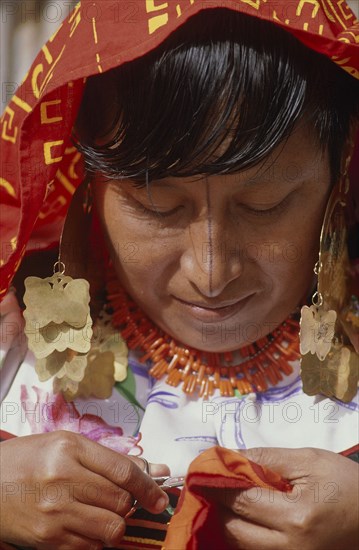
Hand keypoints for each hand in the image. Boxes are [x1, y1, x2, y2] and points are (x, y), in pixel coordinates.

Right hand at [0, 431, 169, 548]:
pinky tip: (85, 525)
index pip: (123, 470)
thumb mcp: (66, 446)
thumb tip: (156, 470)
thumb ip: (111, 458)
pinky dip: (96, 539)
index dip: (148, 486)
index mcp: (70, 447)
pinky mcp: (47, 539)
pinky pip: (90, 546)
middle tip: (125, 502)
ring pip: (111, 528)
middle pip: (120, 501)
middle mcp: (63, 477)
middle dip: (131, 505)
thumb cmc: (27, 460)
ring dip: (116, 524)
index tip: (160, 497)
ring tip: (104, 514)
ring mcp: (54, 511)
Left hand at [213, 447, 358, 549]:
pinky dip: (243, 534)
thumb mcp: (309, 460)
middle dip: (217, 504)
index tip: (201, 468)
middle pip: (233, 530)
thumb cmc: (346, 484)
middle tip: (210, 482)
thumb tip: (229, 456)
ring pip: (240, 546)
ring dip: (227, 521)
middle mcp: (290, 549)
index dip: (217, 482)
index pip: (241, 500)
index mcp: (296, 518)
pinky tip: (241, 515)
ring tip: (223, 496)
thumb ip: (266, 457)